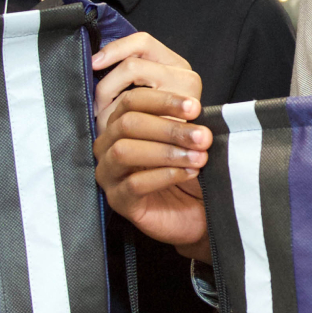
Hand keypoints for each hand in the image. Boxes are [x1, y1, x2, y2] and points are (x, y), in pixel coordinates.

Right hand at [90, 32, 210, 258]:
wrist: (198, 212)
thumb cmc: (189, 171)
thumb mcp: (187, 140)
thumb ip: (184, 122)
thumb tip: (196, 107)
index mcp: (121, 124)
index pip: (132, 101)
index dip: (164, 101)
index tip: (195, 108)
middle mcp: (108, 146)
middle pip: (127, 124)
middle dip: (169, 128)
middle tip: (202, 137)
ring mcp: (109, 174)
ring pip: (124, 152)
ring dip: (166, 152)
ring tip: (198, 158)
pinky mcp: (118, 201)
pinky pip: (133, 184)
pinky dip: (164, 175)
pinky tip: (188, 173)